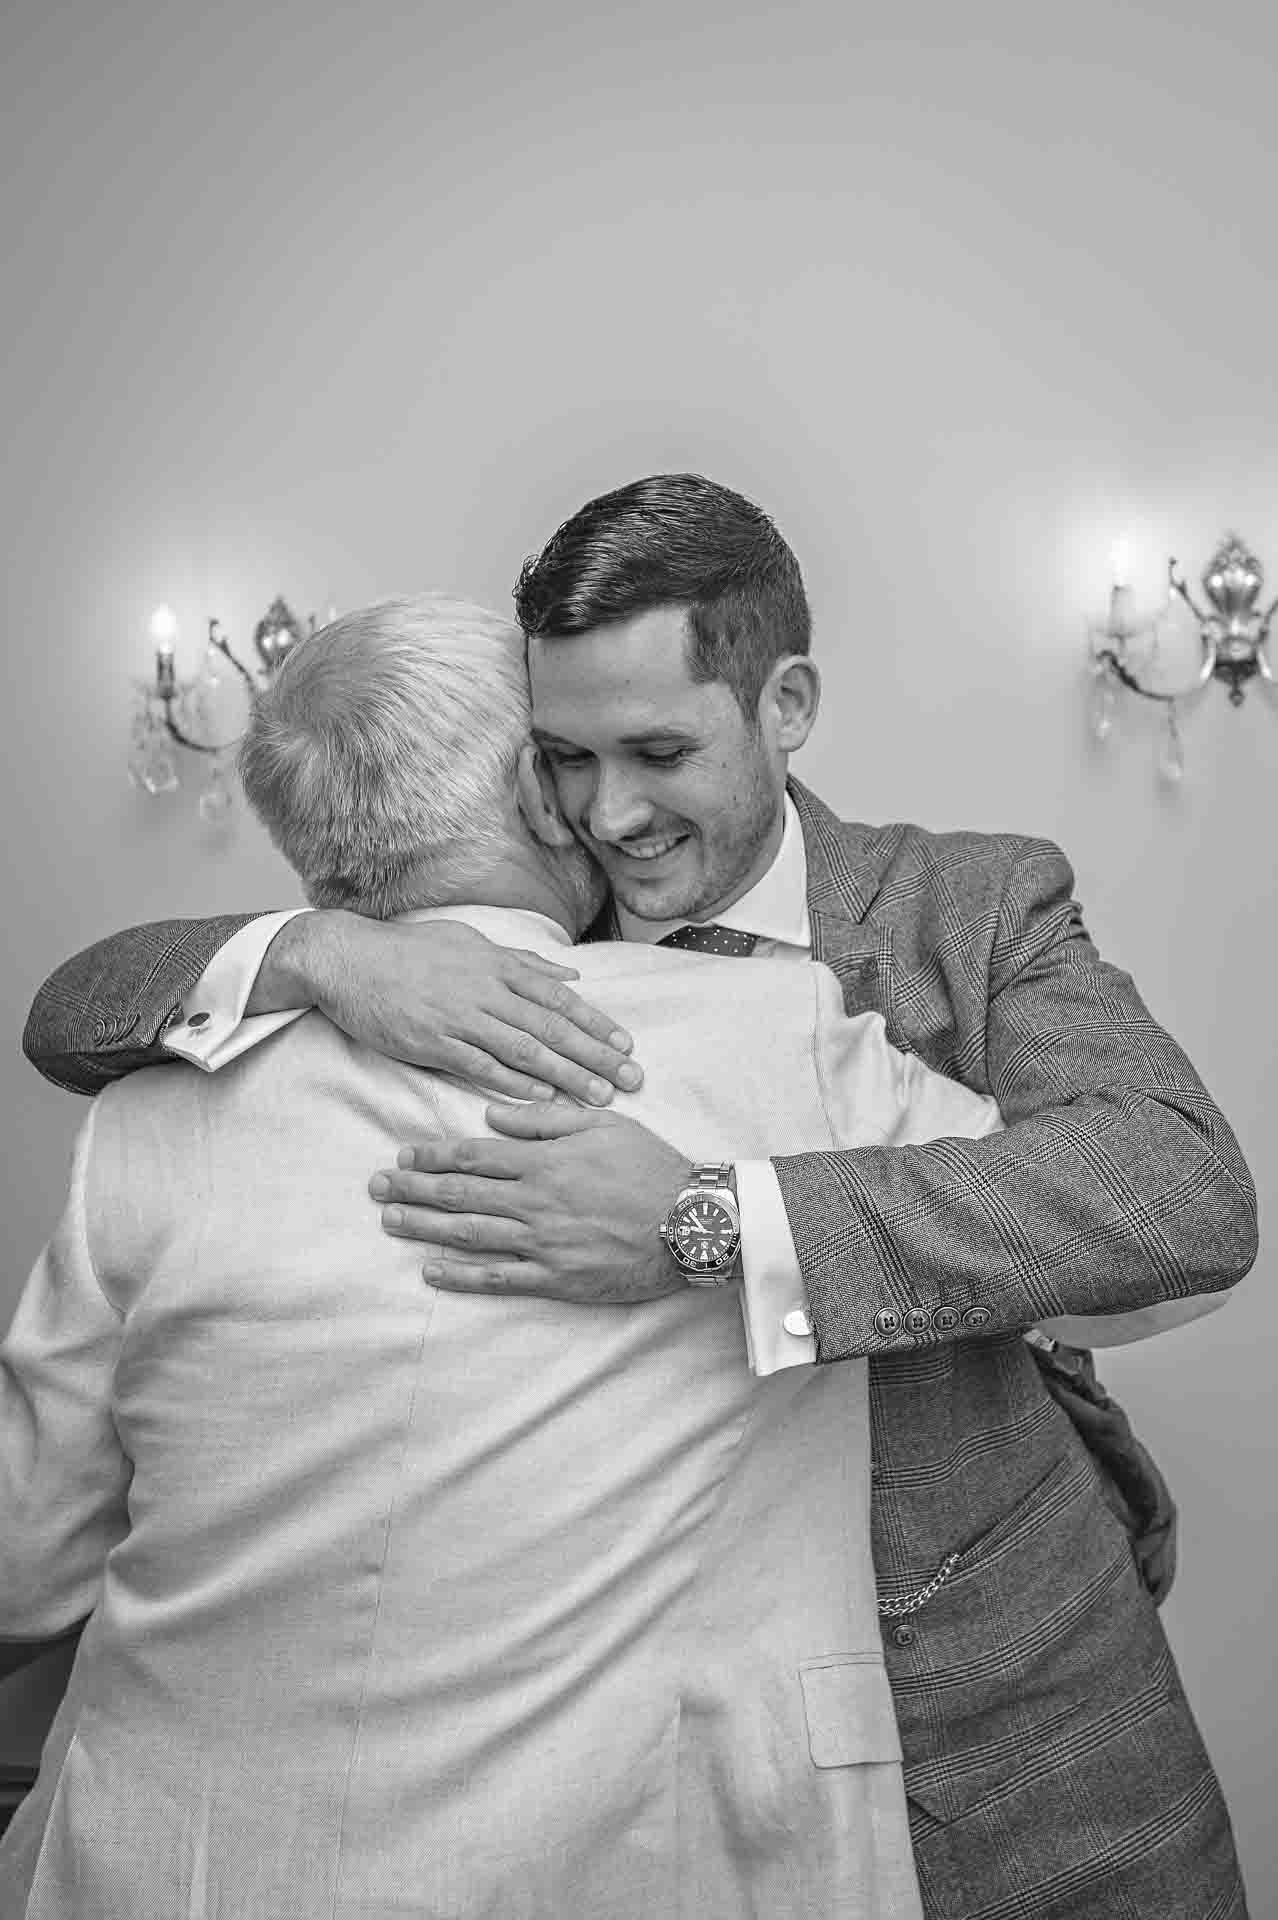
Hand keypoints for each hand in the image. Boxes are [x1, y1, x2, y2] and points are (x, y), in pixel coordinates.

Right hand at [257, 913, 642, 1104]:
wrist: (348, 960)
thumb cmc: (409, 951)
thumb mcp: (471, 944)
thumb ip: (523, 963)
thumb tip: (569, 976)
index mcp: (497, 966)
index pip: (559, 998)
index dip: (596, 1023)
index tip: (627, 1045)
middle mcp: (485, 990)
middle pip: (552, 1027)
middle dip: (596, 1054)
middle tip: (631, 1078)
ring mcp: (459, 1017)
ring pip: (525, 1049)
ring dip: (566, 1074)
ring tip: (599, 1096)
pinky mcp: (432, 1042)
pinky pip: (481, 1065)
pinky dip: (513, 1082)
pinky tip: (542, 1098)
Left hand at [369, 1099, 691, 1302]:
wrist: (694, 1223)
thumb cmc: (651, 1167)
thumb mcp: (603, 1124)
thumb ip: (545, 1118)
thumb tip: (493, 1116)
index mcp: (545, 1160)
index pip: (475, 1155)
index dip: (433, 1156)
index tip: (403, 1155)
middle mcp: (535, 1201)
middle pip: (461, 1193)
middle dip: (413, 1190)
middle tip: (376, 1188)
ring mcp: (543, 1243)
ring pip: (470, 1234)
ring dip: (425, 1228)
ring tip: (390, 1222)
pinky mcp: (557, 1279)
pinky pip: (498, 1278)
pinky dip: (461, 1276)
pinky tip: (431, 1271)